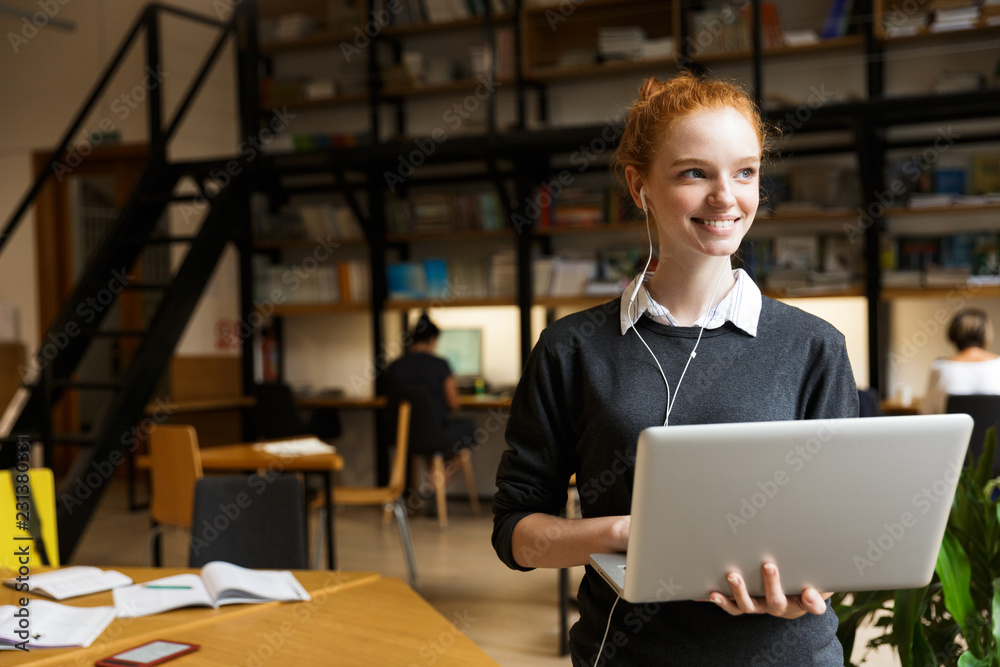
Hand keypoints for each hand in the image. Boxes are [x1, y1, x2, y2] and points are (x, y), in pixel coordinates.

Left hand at [709, 563, 830, 618]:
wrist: (783, 599)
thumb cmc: (798, 587)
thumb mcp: (811, 588)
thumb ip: (815, 592)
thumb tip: (812, 593)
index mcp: (793, 603)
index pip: (807, 603)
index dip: (809, 601)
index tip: (810, 592)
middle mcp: (773, 607)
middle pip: (774, 600)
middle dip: (771, 584)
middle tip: (770, 566)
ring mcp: (754, 605)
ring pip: (746, 604)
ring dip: (738, 591)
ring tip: (733, 576)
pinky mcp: (739, 603)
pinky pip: (728, 604)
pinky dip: (718, 599)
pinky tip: (709, 591)